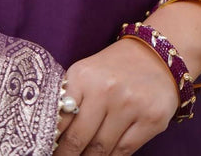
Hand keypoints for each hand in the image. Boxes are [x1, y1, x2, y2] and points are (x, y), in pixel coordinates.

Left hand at [55, 37, 178, 154]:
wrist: (154, 55)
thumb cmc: (113, 68)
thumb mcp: (86, 73)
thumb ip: (69, 98)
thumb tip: (53, 134)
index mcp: (83, 76)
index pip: (60, 118)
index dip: (51, 140)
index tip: (45, 149)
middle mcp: (106, 89)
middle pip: (78, 138)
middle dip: (66, 155)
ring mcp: (130, 105)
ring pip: (101, 149)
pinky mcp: (151, 119)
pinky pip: (124, 151)